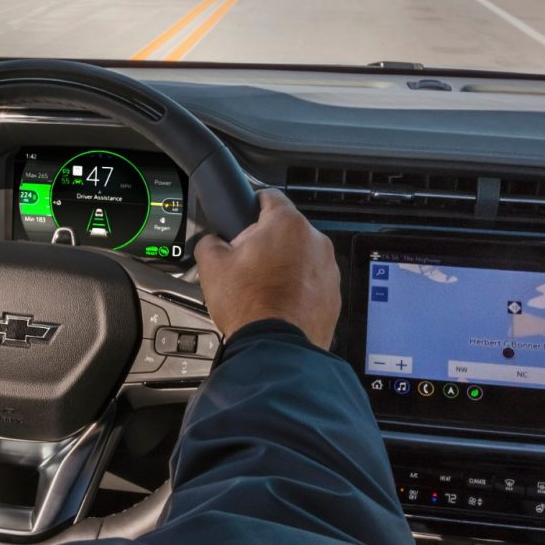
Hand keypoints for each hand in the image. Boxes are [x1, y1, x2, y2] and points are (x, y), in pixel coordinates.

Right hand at [195, 189, 339, 348]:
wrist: (276, 348)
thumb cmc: (250, 306)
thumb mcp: (212, 266)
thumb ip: (210, 242)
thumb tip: (212, 242)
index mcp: (286, 224)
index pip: (270, 196)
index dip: (253, 203)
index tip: (248, 212)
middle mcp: (315, 241)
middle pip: (286, 230)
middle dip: (267, 242)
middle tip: (246, 264)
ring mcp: (328, 268)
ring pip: (302, 256)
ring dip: (285, 265)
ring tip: (262, 289)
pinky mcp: (334, 294)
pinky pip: (313, 281)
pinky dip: (299, 288)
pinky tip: (279, 303)